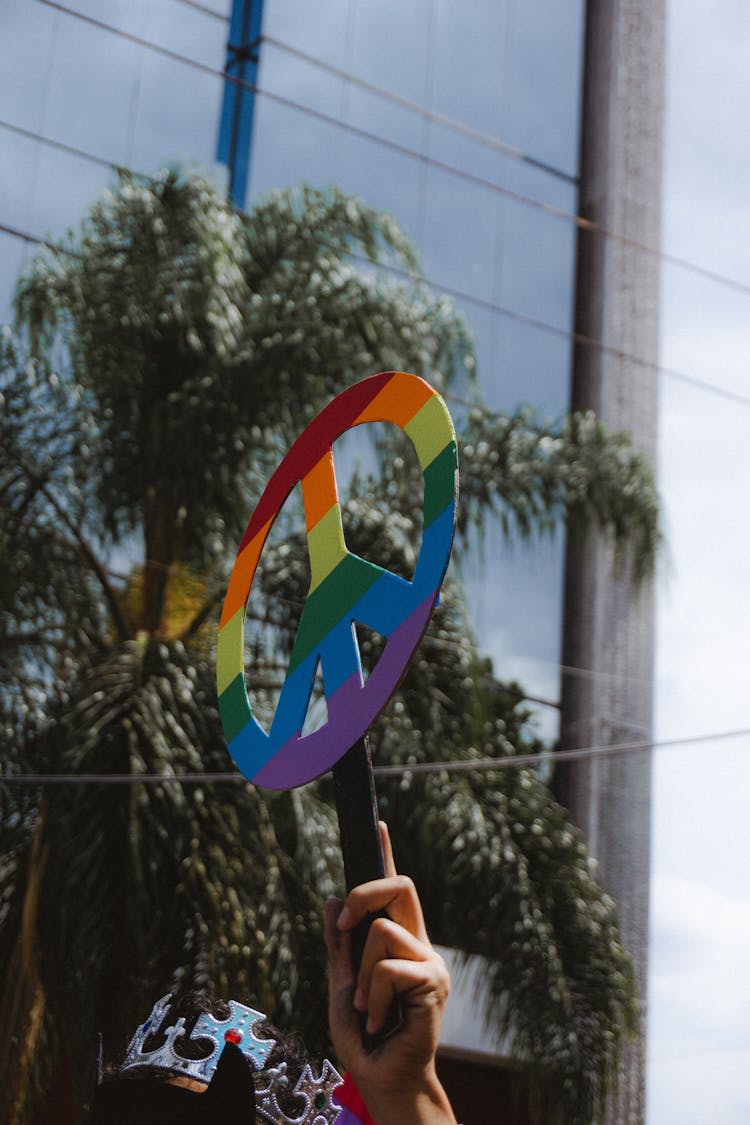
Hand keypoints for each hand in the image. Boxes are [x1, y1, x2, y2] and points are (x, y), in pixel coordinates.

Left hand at [324, 823, 455, 1124]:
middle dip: (362, 893)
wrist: (383, 1081)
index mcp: (400, 942)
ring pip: (382, 930)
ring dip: (362, 974)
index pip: (394, 890)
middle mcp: (421, 945)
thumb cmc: (365, 1039)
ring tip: (368, 1009)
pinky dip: (371, 995)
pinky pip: (387, 966)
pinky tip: (378, 1021)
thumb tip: (329, 902)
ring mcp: (430, 963)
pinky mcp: (433, 983)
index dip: (385, 854)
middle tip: (344, 923)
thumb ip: (338, 947)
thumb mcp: (341, 986)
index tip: (377, 823)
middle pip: (399, 886)